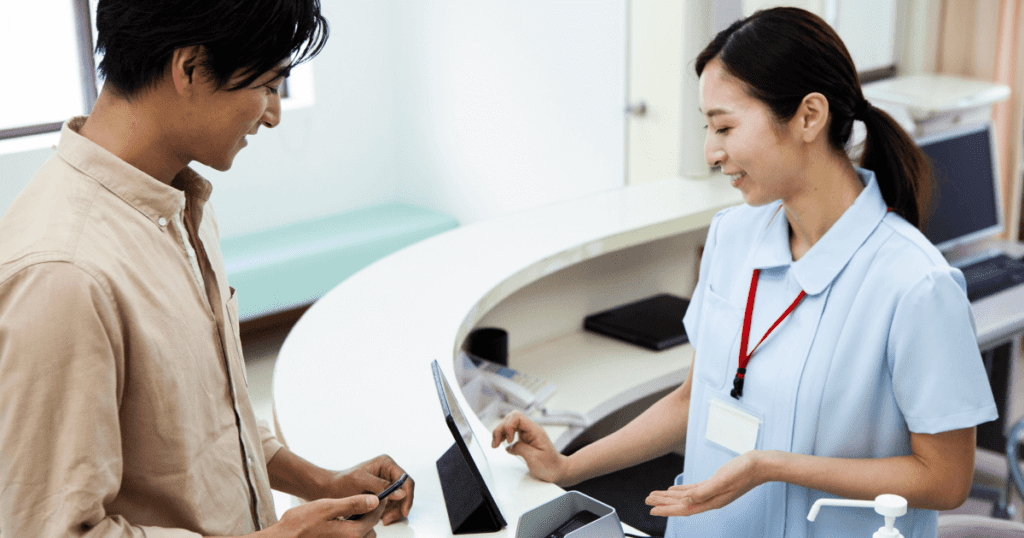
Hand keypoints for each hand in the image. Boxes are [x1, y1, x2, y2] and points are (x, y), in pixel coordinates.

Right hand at [264, 494, 381, 537]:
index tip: (380, 496)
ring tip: (350, 515)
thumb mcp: (327, 507)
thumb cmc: (300, 524)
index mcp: (351, 533)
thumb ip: (353, 504)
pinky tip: (340, 526)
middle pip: (370, 530)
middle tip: (364, 505)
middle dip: (369, 518)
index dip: (379, 504)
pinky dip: (350, 533)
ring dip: (360, 527)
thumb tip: (375, 501)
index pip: (374, 517)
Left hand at [323, 455, 413, 524]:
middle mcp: (388, 472)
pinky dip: (387, 513)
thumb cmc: (341, 482)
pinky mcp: (382, 493)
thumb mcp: (360, 481)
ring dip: (393, 512)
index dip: (407, 496)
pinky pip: (391, 505)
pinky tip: (378, 517)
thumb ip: (381, 485)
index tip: (404, 511)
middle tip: (388, 519)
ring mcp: (386, 483)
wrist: (329, 489)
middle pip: (404, 492)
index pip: (405, 480)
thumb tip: (401, 493)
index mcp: (386, 463)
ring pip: (399, 501)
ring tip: (382, 520)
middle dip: (399, 507)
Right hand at [491, 410, 568, 483]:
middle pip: (511, 418)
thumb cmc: (551, 466)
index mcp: (535, 431)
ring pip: (509, 424)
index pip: (518, 417)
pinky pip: (511, 432)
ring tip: (495, 443)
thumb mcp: (534, 458)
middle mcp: (531, 430)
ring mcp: (528, 434)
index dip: (509, 426)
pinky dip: (503, 436)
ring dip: (500, 432)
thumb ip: (520, 449)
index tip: (509, 441)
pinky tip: (501, 444)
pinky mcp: (525, 439)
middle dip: (500, 429)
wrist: (558, 470)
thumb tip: (509, 446)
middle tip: (496, 443)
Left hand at [645, 451, 764, 516]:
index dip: (667, 509)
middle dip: (663, 502)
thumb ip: (703, 492)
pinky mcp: (715, 484)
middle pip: (682, 503)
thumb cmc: (745, 471)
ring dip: (670, 496)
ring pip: (686, 497)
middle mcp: (710, 499)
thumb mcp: (722, 480)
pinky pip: (694, 490)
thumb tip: (686, 501)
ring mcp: (713, 492)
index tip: (652, 509)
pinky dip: (682, 490)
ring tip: (656, 495)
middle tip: (647, 500)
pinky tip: (675, 489)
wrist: (762, 465)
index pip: (684, 508)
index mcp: (712, 500)